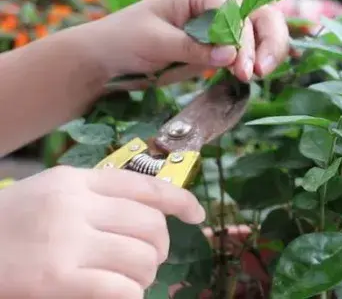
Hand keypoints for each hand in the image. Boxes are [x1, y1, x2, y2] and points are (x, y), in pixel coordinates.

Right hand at [0, 166, 204, 298]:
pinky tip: (123, 294)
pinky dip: (131, 294)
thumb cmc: (11, 221)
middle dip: (161, 246)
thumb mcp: (53, 191)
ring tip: (133, 278)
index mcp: (77, 181)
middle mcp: (76, 206)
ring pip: (141, 258)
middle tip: (151, 258)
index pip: (144, 186)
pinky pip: (120, 288)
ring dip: (147, 273)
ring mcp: (66, 242)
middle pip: (150, 226)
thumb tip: (149, 211)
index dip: (180, 200)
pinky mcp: (56, 278)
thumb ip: (96, 194)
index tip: (197, 214)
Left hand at [72, 0, 289, 82]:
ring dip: (267, 52)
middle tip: (255, 73)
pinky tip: (257, 74)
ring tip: (257, 76)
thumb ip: (193, 47)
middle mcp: (217, 5)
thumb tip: (229, 56)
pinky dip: (258, 60)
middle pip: (260, 16)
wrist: (111, 56)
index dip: (242, 39)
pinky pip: (248, 51)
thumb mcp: (156, 42)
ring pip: (261, 32)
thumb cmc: (125, 39)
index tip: (237, 67)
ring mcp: (221, 27)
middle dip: (266, 43)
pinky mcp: (219, 48)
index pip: (235, 12)